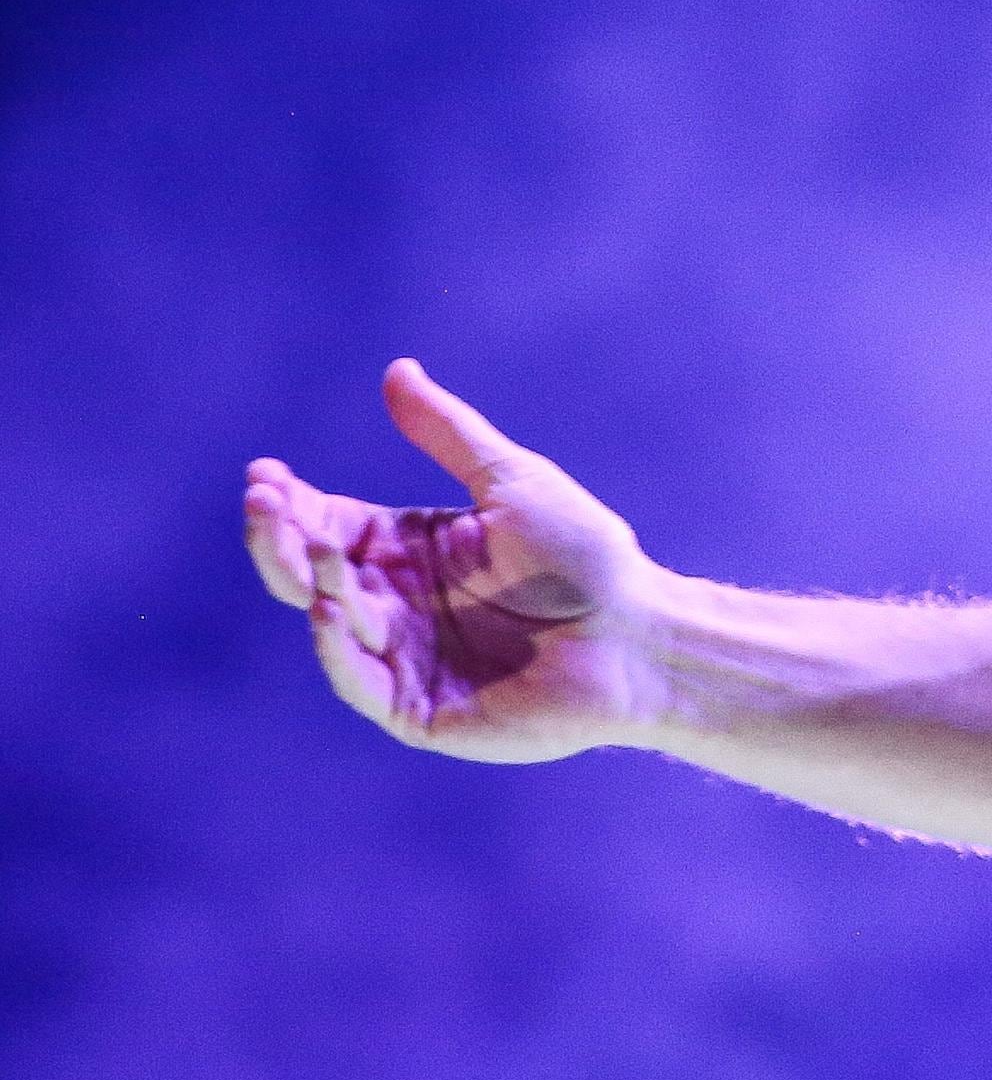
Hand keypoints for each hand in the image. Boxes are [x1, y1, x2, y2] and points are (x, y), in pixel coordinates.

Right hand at [242, 360, 669, 762]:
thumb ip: (448, 434)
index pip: (330, 524)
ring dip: (316, 581)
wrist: (639, 635)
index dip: (292, 504)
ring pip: (331, 620)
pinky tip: (330, 607)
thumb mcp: (512, 482)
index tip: (264, 476)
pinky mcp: (418, 709)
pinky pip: (361, 681)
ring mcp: (402, 657)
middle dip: (282, 539)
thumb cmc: (586, 556)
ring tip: (317, 547)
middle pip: (313, 571)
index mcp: (411, 550)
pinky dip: (338, 646)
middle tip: (263, 503)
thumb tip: (396, 370)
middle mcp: (395, 602)